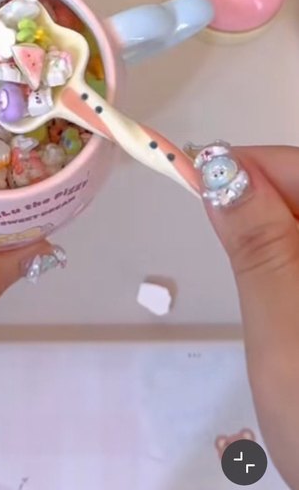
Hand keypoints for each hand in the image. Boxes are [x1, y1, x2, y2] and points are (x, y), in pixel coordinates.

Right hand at [198, 143, 298, 489]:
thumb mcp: (284, 325)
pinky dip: (297, 267)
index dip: (254, 164)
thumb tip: (224, 168)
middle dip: (270, 201)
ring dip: (285, 237)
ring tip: (270, 292)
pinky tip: (293, 308)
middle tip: (229, 236)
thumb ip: (257, 240)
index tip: (201, 177)